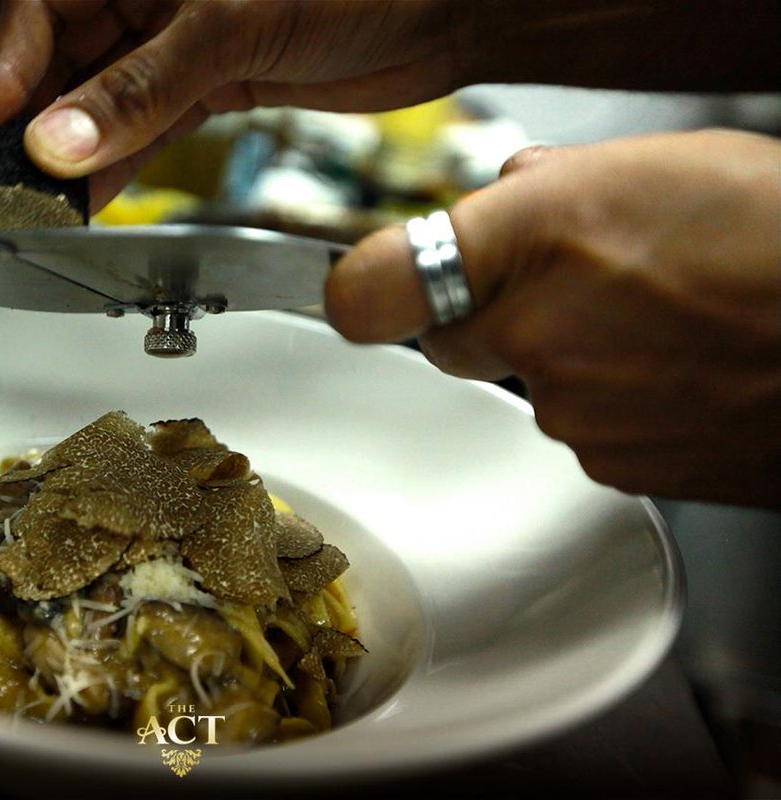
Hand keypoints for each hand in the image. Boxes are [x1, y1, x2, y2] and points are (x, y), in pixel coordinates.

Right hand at [0, 0, 454, 208]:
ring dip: (77, 151)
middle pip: (63, 57)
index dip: (5, 73)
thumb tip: (59, 142)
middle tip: (9, 184)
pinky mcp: (212, 74)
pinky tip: (94, 193)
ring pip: (104, 97)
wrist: (446, 8)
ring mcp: (180, 32)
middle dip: (36, 123)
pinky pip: (148, 119)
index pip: (39, 7)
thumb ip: (139, 88)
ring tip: (46, 202)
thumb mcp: (229, 24)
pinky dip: (123, 158)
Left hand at [324, 129, 780, 506]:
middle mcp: (538, 330)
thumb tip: (507, 193)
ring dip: (565, 361)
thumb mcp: (662, 163)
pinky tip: (674, 369)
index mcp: (535, 235)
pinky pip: (582, 431)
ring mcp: (574, 408)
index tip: (373, 291)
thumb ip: (556, 182)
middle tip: (574, 288)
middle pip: (448, 341)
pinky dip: (613, 406)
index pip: (373, 287)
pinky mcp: (615, 464)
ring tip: (656, 325)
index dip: (366, 291)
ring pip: (524, 388)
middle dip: (492, 317)